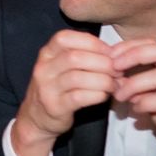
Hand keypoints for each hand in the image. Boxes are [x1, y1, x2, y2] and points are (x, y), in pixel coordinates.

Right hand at [13, 29, 117, 154]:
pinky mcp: (54, 107)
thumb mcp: (62, 67)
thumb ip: (83, 56)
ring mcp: (47, 88)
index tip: (110, 52)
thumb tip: (116, 54)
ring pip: (78, 78)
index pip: (65, 38)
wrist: (37, 117)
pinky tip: (104, 95)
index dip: (91, 42)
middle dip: (102, 63)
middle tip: (117, 71)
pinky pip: (79, 97)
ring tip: (114, 84)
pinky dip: (97, 95)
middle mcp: (43, 69)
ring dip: (103, 80)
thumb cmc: (58, 88)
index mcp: (46, 54)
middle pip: (74, 57)